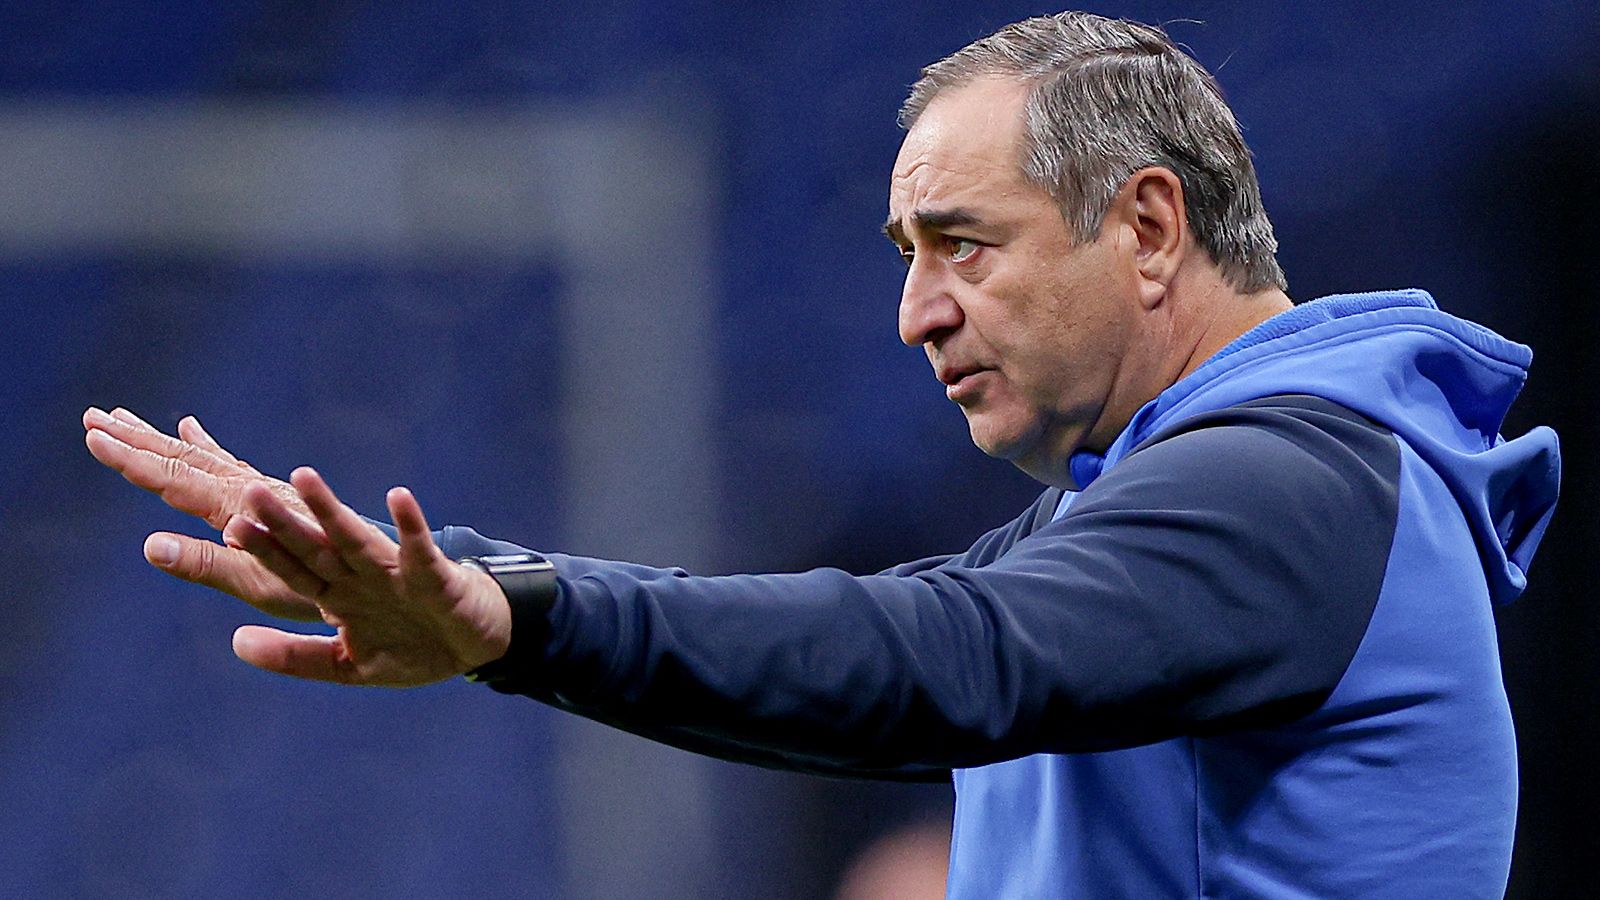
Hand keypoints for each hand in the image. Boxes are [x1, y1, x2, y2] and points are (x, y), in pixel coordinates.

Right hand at [83, 407, 320, 620]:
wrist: (386, 575)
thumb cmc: (325, 585)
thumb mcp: (259, 583)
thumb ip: (206, 564)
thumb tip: (150, 544)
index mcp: (237, 508)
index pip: (174, 478)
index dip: (132, 460)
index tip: (92, 436)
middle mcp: (248, 490)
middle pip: (184, 459)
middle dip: (137, 440)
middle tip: (93, 415)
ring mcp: (264, 490)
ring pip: (203, 457)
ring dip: (162, 439)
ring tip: (126, 419)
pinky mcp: (279, 497)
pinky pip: (230, 464)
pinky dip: (206, 446)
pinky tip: (195, 431)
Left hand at [225, 467, 511, 685]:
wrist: (475, 646)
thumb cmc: (413, 649)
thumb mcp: (349, 665)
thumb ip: (295, 657)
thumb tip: (236, 642)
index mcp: (338, 598)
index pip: (293, 571)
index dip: (264, 553)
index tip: (229, 530)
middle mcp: (360, 579)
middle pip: (315, 548)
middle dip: (284, 524)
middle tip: (250, 493)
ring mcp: (395, 574)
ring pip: (355, 539)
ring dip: (329, 511)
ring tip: (302, 477)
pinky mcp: (433, 575)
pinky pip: (420, 548)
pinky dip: (410, 525)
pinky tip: (398, 497)